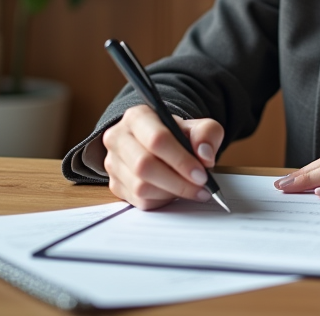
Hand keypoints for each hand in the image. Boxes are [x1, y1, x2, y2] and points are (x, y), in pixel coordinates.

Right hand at [102, 105, 223, 209]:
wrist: (159, 144)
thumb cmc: (177, 135)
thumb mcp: (198, 127)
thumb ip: (207, 135)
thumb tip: (205, 156)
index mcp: (138, 117)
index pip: (156, 139)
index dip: (181, 160)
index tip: (201, 174)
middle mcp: (119, 138)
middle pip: (144, 166)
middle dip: (178, 181)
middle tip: (200, 187)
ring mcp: (113, 163)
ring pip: (140, 187)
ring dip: (171, 193)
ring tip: (191, 189)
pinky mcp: (115, 184)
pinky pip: (139, 201)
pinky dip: (162, 201)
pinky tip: (174, 192)